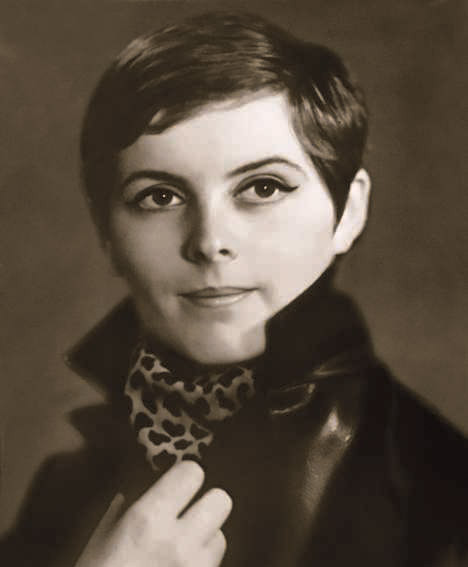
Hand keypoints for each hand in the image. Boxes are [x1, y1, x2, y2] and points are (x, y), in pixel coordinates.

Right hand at [75, 461, 231, 566]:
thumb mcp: (99, 543)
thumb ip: (121, 513)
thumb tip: (134, 494)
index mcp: (147, 520)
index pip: (191, 473)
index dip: (185, 476)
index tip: (178, 484)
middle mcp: (178, 541)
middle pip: (221, 500)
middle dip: (206, 504)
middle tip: (187, 514)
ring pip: (221, 537)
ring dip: (205, 539)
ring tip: (181, 551)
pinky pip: (215, 566)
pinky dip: (202, 564)